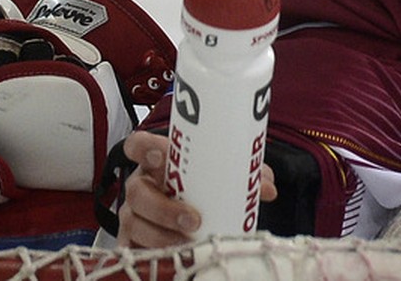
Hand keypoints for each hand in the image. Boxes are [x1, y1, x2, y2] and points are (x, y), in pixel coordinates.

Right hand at [115, 130, 278, 246]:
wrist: (193, 219)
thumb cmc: (204, 188)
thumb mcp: (223, 177)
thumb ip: (246, 176)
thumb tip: (267, 188)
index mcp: (157, 162)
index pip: (138, 145)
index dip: (144, 148)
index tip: (161, 157)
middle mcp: (141, 185)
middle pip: (136, 191)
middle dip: (162, 207)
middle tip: (193, 219)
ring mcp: (133, 213)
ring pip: (134, 222)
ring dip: (160, 234)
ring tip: (188, 242)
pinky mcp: (132, 239)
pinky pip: (134, 247)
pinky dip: (153, 251)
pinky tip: (174, 254)